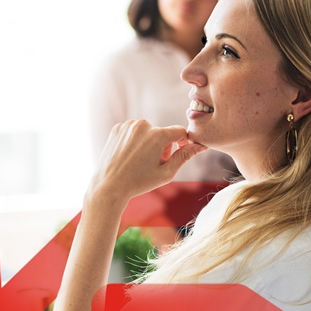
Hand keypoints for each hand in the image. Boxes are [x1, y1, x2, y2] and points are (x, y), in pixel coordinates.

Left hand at [87, 120, 205, 208]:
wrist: (109, 185)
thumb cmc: (139, 182)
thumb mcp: (167, 172)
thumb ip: (185, 155)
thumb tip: (201, 145)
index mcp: (157, 135)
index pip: (180, 131)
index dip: (183, 143)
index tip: (178, 154)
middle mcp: (143, 125)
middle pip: (162, 132)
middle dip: (163, 146)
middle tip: (153, 164)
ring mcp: (128, 125)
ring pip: (148, 132)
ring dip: (149, 143)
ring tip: (140, 161)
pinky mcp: (117, 128)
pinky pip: (134, 132)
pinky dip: (135, 141)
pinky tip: (129, 156)